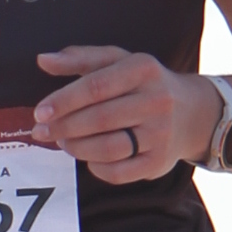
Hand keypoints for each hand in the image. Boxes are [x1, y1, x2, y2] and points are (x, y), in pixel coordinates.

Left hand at [32, 46, 217, 181]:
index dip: (64, 101)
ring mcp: (161, 134)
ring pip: (108, 148)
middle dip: (64, 127)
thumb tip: (43, 60)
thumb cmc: (142, 84)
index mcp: (143, 69)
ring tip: (63, 142)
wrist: (191, 113)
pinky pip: (119, 172)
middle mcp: (157, 101)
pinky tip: (88, 157)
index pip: (96, 86)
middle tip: (42, 132)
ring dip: (77, 148)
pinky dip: (96, 168)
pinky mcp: (159, 162)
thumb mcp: (117, 61)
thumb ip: (79, 58)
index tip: (40, 112)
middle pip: (100, 119)